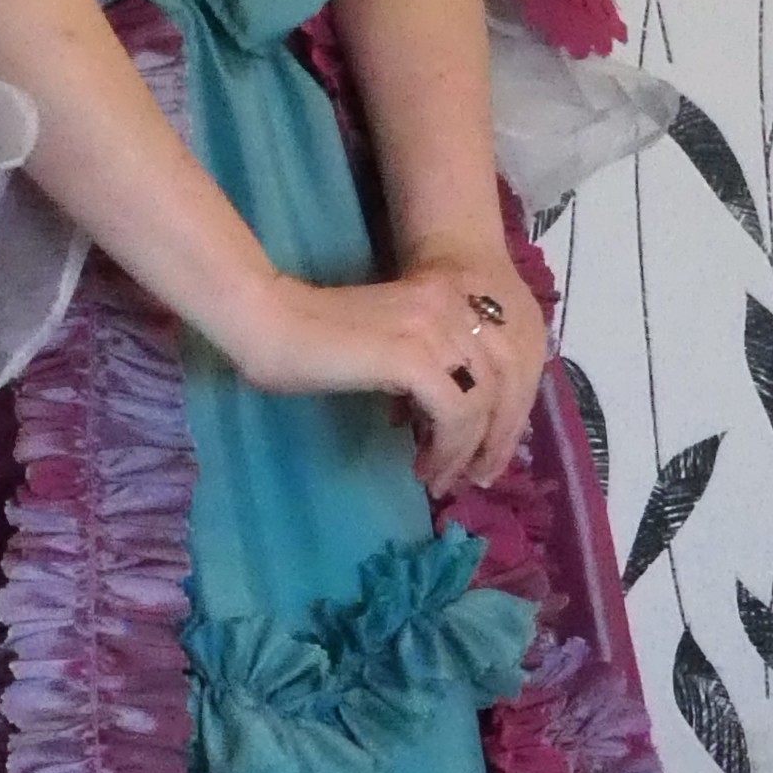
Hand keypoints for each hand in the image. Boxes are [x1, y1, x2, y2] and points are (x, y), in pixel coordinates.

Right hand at [219, 248, 545, 491]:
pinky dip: (447, 449)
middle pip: (505, 380)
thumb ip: (422, 364)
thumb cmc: (308, 338)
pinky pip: (455, 415)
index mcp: (445, 294)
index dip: (501, 408)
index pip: (502, 355)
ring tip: (440, 478)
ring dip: (466, 450)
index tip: (481, 450)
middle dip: (495, 436)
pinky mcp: (415, 358)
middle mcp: (451, 304)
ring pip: (482, 402)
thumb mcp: (385, 345)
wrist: (268, 321)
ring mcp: (435, 329)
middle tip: (474, 476)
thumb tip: (442, 416)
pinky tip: (425, 467)